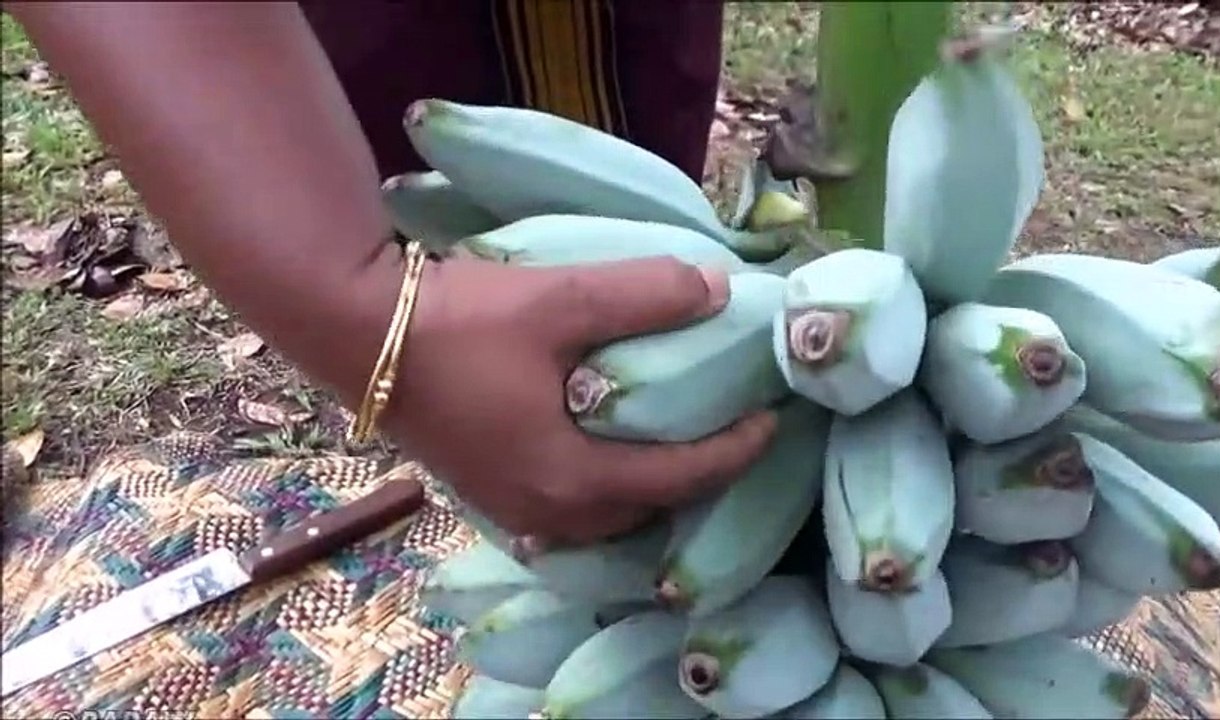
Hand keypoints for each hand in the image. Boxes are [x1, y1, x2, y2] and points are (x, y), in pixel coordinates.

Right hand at [377, 253, 778, 547]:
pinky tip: (607, 452)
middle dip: (695, 479)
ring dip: (647, 487)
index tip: (772, 418)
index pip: (680, 479)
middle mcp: (543, 511)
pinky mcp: (483, 488)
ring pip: (603, 515)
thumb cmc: (459, 322)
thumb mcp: (559, 299)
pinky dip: (603, 487)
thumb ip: (644, 294)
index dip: (734, 451)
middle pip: (643, 510)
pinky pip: (566, 507)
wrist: (353, 328)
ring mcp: (508, 506)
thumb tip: (720, 288)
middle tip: (730, 431)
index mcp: (570, 478)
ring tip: (677, 445)